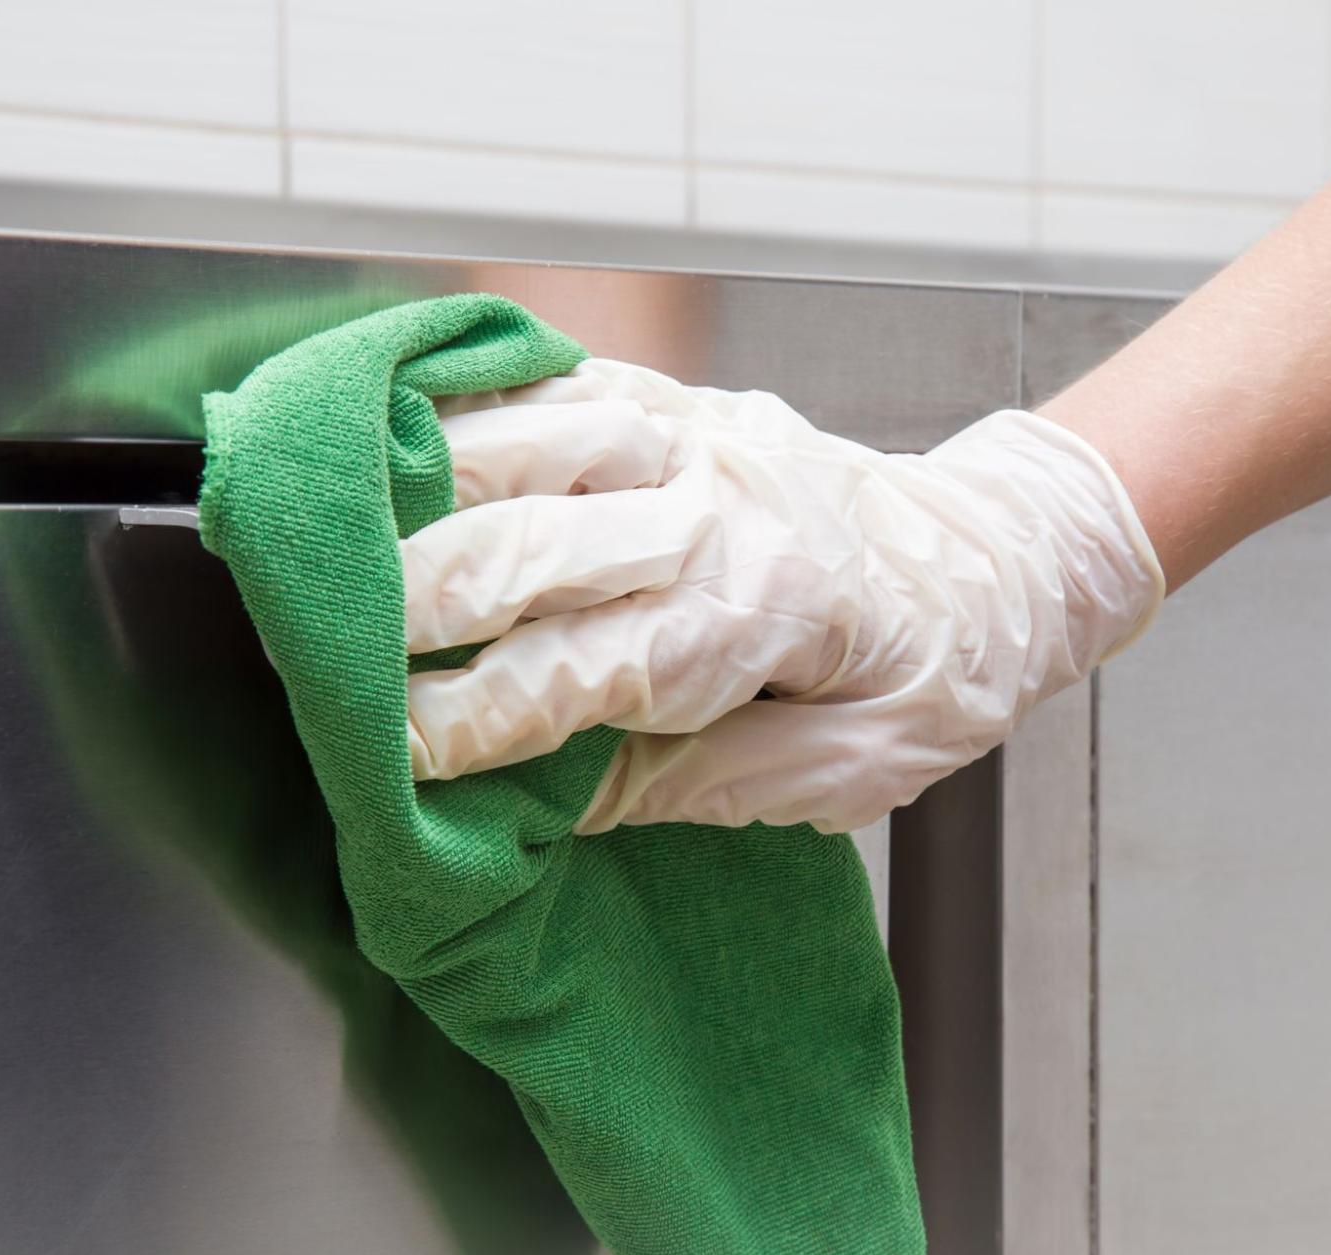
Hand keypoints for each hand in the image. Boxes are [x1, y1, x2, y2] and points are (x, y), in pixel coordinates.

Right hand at [404, 358, 1162, 833]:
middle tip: (329, 647)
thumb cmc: (929, 681)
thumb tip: (546, 799)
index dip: (478, 718)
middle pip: (538, 542)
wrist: (1000, 560)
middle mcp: (727, 503)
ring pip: (538, 438)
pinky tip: (405, 423)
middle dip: (419, 601)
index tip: (392, 754)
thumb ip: (692, 780)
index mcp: (774, 611)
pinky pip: (563, 379)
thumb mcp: (840, 774)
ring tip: (339, 525)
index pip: (592, 669)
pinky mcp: (684, 403)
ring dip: (428, 484)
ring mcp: (702, 436)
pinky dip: (475, 400)